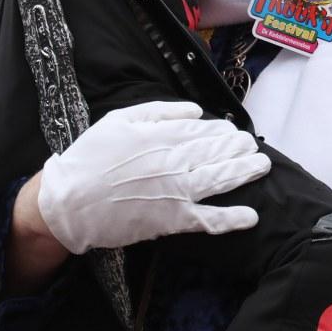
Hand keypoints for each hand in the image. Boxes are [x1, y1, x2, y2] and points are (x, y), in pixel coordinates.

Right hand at [37, 102, 271, 254]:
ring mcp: (177, 191)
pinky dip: (232, 219)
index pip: (203, 131)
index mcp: (163, 136)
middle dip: (239, 148)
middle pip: (217, 152)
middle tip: (252, 146)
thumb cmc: (91, 157)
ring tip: (262, 166)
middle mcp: (176, 161)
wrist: (70, 201)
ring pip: (221, 179)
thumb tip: (195, 110)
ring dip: (244, 172)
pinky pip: (209, 220)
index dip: (222, 132)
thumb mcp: (120, 120)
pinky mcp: (173, 220)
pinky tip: (251, 216)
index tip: (234, 132)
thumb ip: (160, 111)